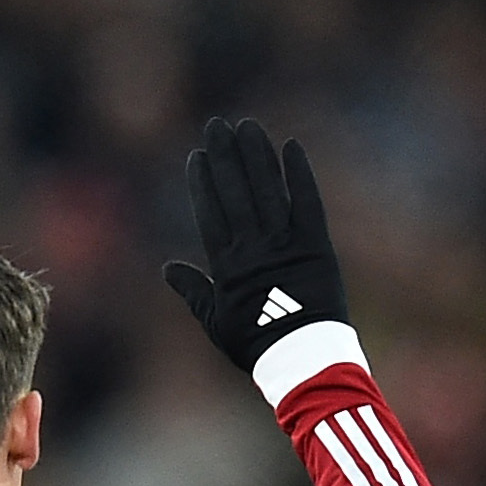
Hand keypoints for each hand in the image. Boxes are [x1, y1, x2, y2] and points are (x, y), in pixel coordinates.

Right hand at [162, 117, 348, 375]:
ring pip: (267, 189)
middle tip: (217, 125)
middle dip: (225, 155)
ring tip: (247, 127)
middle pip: (236, 191)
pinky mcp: (316, 245)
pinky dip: (299, 174)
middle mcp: (253, 247)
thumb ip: (193, 291)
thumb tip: (169, 268)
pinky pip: (307, 201)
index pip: (211, 212)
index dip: (204, 181)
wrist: (302, 360)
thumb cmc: (256, 345)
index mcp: (227, 265)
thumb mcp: (216, 322)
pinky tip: (291, 147)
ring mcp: (285, 244)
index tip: (198, 154)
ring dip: (256, 155)